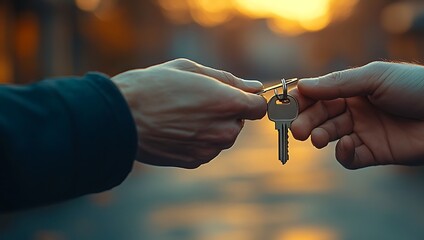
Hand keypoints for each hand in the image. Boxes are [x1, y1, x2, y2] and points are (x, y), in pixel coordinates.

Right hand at [112, 59, 266, 168]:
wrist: (120, 117)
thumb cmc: (153, 86)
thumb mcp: (192, 70)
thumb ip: (228, 80)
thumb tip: (254, 87)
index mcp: (227, 103)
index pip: (259, 107)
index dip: (250, 100)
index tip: (239, 96)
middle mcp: (223, 130)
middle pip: (240, 122)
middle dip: (227, 112)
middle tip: (198, 101)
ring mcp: (210, 149)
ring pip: (223, 137)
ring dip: (212, 127)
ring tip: (182, 114)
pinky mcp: (195, 161)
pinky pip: (207, 149)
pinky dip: (198, 140)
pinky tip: (176, 129)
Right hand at [290, 62, 423, 168]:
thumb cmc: (415, 87)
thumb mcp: (374, 76)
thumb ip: (338, 83)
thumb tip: (302, 85)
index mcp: (354, 88)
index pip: (320, 93)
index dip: (301, 99)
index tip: (284, 104)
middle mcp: (356, 109)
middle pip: (320, 116)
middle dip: (305, 121)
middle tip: (296, 129)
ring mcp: (365, 131)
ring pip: (330, 135)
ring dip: (318, 135)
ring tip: (314, 137)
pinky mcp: (375, 153)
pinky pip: (350, 157)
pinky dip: (343, 153)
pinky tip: (347, 144)